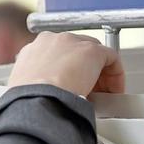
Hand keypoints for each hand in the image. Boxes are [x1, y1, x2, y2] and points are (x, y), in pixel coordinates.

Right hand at [7, 32, 124, 96]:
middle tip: (91, 94)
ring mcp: (73, 43)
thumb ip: (40, 86)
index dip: (70, 72)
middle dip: (87, 72)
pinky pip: (111, 58)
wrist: (36, 101)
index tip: (74, 88)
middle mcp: (53, 41)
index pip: (58, 55)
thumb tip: (51, 97)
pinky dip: (116, 75)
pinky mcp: (92, 51)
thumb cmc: (29, 102)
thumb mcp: (27, 91)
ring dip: (101, 75)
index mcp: (34, 50)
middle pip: (78, 52)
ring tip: (102, 96)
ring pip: (95, 55)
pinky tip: (114, 92)